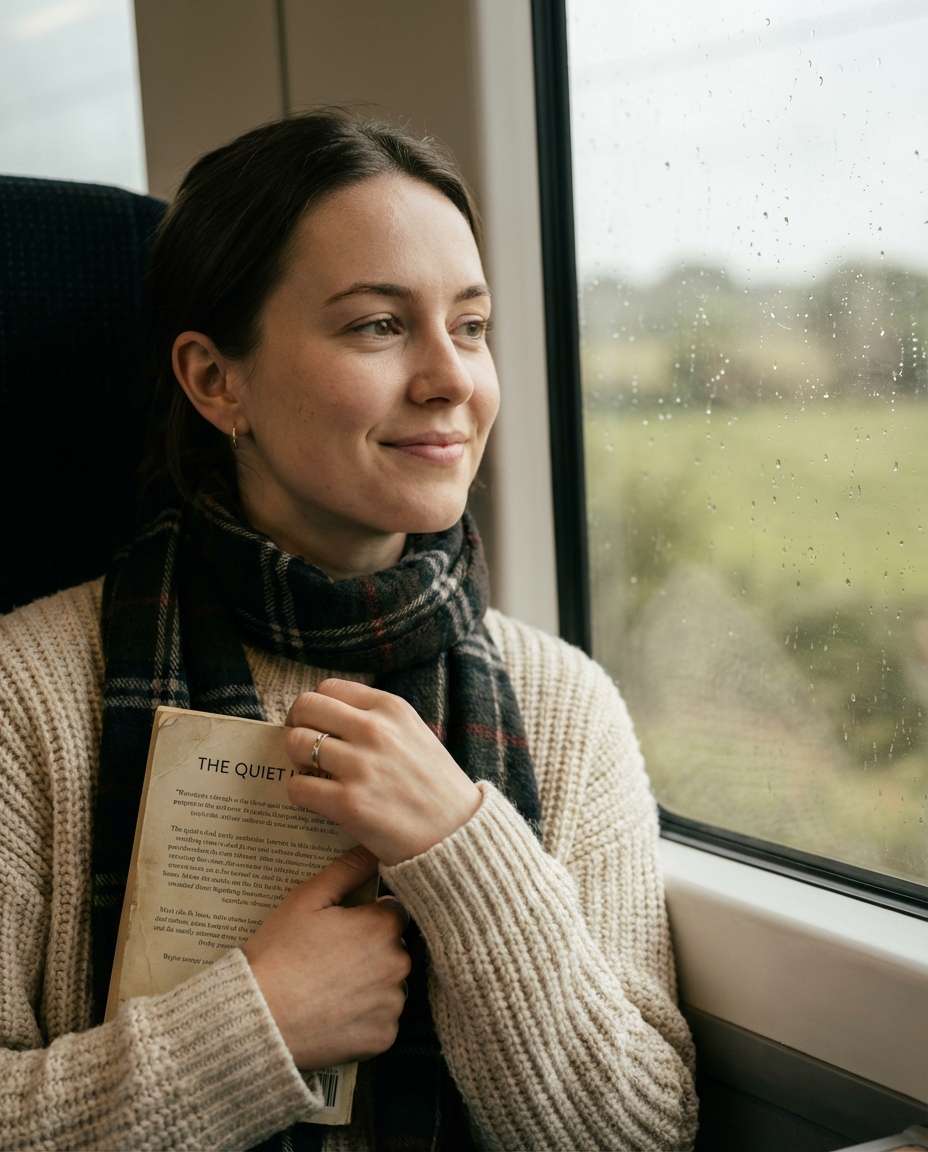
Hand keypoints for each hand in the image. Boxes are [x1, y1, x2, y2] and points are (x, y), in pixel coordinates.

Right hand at [242, 845, 410, 1069]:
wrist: (260, 1018)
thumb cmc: (280, 954)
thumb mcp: (307, 900)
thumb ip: (346, 871)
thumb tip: (372, 848)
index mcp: (383, 927)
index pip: (395, 911)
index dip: (370, 917)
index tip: (346, 927)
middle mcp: (398, 964)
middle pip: (395, 948)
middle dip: (372, 950)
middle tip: (333, 958)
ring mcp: (393, 1004)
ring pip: (390, 985)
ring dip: (372, 984)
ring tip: (332, 987)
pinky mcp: (384, 1038)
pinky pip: (383, 1021)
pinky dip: (366, 1018)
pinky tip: (336, 1012)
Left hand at [284, 679, 481, 865]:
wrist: (458, 834)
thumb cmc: (435, 786)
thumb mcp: (414, 733)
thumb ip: (377, 719)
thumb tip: (330, 717)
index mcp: (391, 708)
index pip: (329, 688)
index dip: (314, 707)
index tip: (314, 724)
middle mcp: (374, 729)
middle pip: (306, 706)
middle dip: (296, 724)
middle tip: (302, 746)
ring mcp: (360, 765)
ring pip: (296, 743)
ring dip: (296, 760)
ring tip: (312, 773)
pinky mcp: (348, 803)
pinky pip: (298, 787)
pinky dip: (299, 792)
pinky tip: (316, 799)